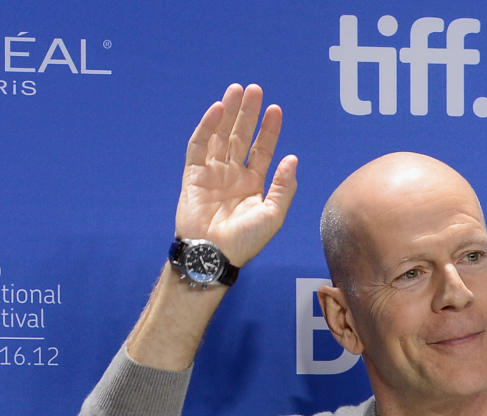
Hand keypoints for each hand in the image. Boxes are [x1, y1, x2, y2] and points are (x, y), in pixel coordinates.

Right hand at [175, 83, 297, 268]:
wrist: (213, 255)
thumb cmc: (244, 242)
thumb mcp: (273, 216)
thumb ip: (283, 187)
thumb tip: (292, 158)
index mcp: (253, 185)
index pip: (262, 151)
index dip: (269, 130)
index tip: (275, 110)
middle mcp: (233, 176)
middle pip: (241, 137)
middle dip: (248, 114)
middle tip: (255, 90)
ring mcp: (212, 174)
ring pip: (221, 136)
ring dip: (229, 113)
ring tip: (237, 90)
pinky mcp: (193, 175)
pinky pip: (199, 146)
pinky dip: (207, 127)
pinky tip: (218, 110)